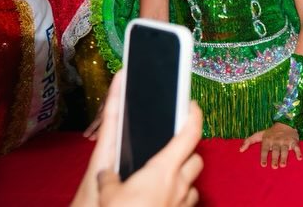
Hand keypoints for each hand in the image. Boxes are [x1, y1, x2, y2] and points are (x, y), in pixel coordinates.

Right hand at [71, 74, 203, 206]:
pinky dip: (179, 198)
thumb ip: (109, 180)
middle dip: (188, 152)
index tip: (192, 105)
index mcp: (164, 170)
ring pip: (194, 183)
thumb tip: (106, 174)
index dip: (194, 116)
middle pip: (196, 159)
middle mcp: (180, 185)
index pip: (190, 134)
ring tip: (165, 179)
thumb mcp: (106, 195)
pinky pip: (186, 203)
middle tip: (172, 150)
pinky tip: (162, 201)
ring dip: (184, 178)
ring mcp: (183, 203)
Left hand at [240, 123, 301, 168]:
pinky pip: (296, 147)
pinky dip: (298, 152)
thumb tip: (240, 150)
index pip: (265, 149)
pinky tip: (299, 158)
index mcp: (267, 140)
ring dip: (284, 157)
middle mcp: (276, 141)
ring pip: (285, 150)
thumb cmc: (271, 132)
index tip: (263, 165)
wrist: (285, 122)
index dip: (263, 157)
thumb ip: (249, 141)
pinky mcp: (294, 141)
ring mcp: (285, 141)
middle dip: (274, 158)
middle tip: (274, 166)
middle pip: (275, 151)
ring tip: (283, 165)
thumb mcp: (259, 134)